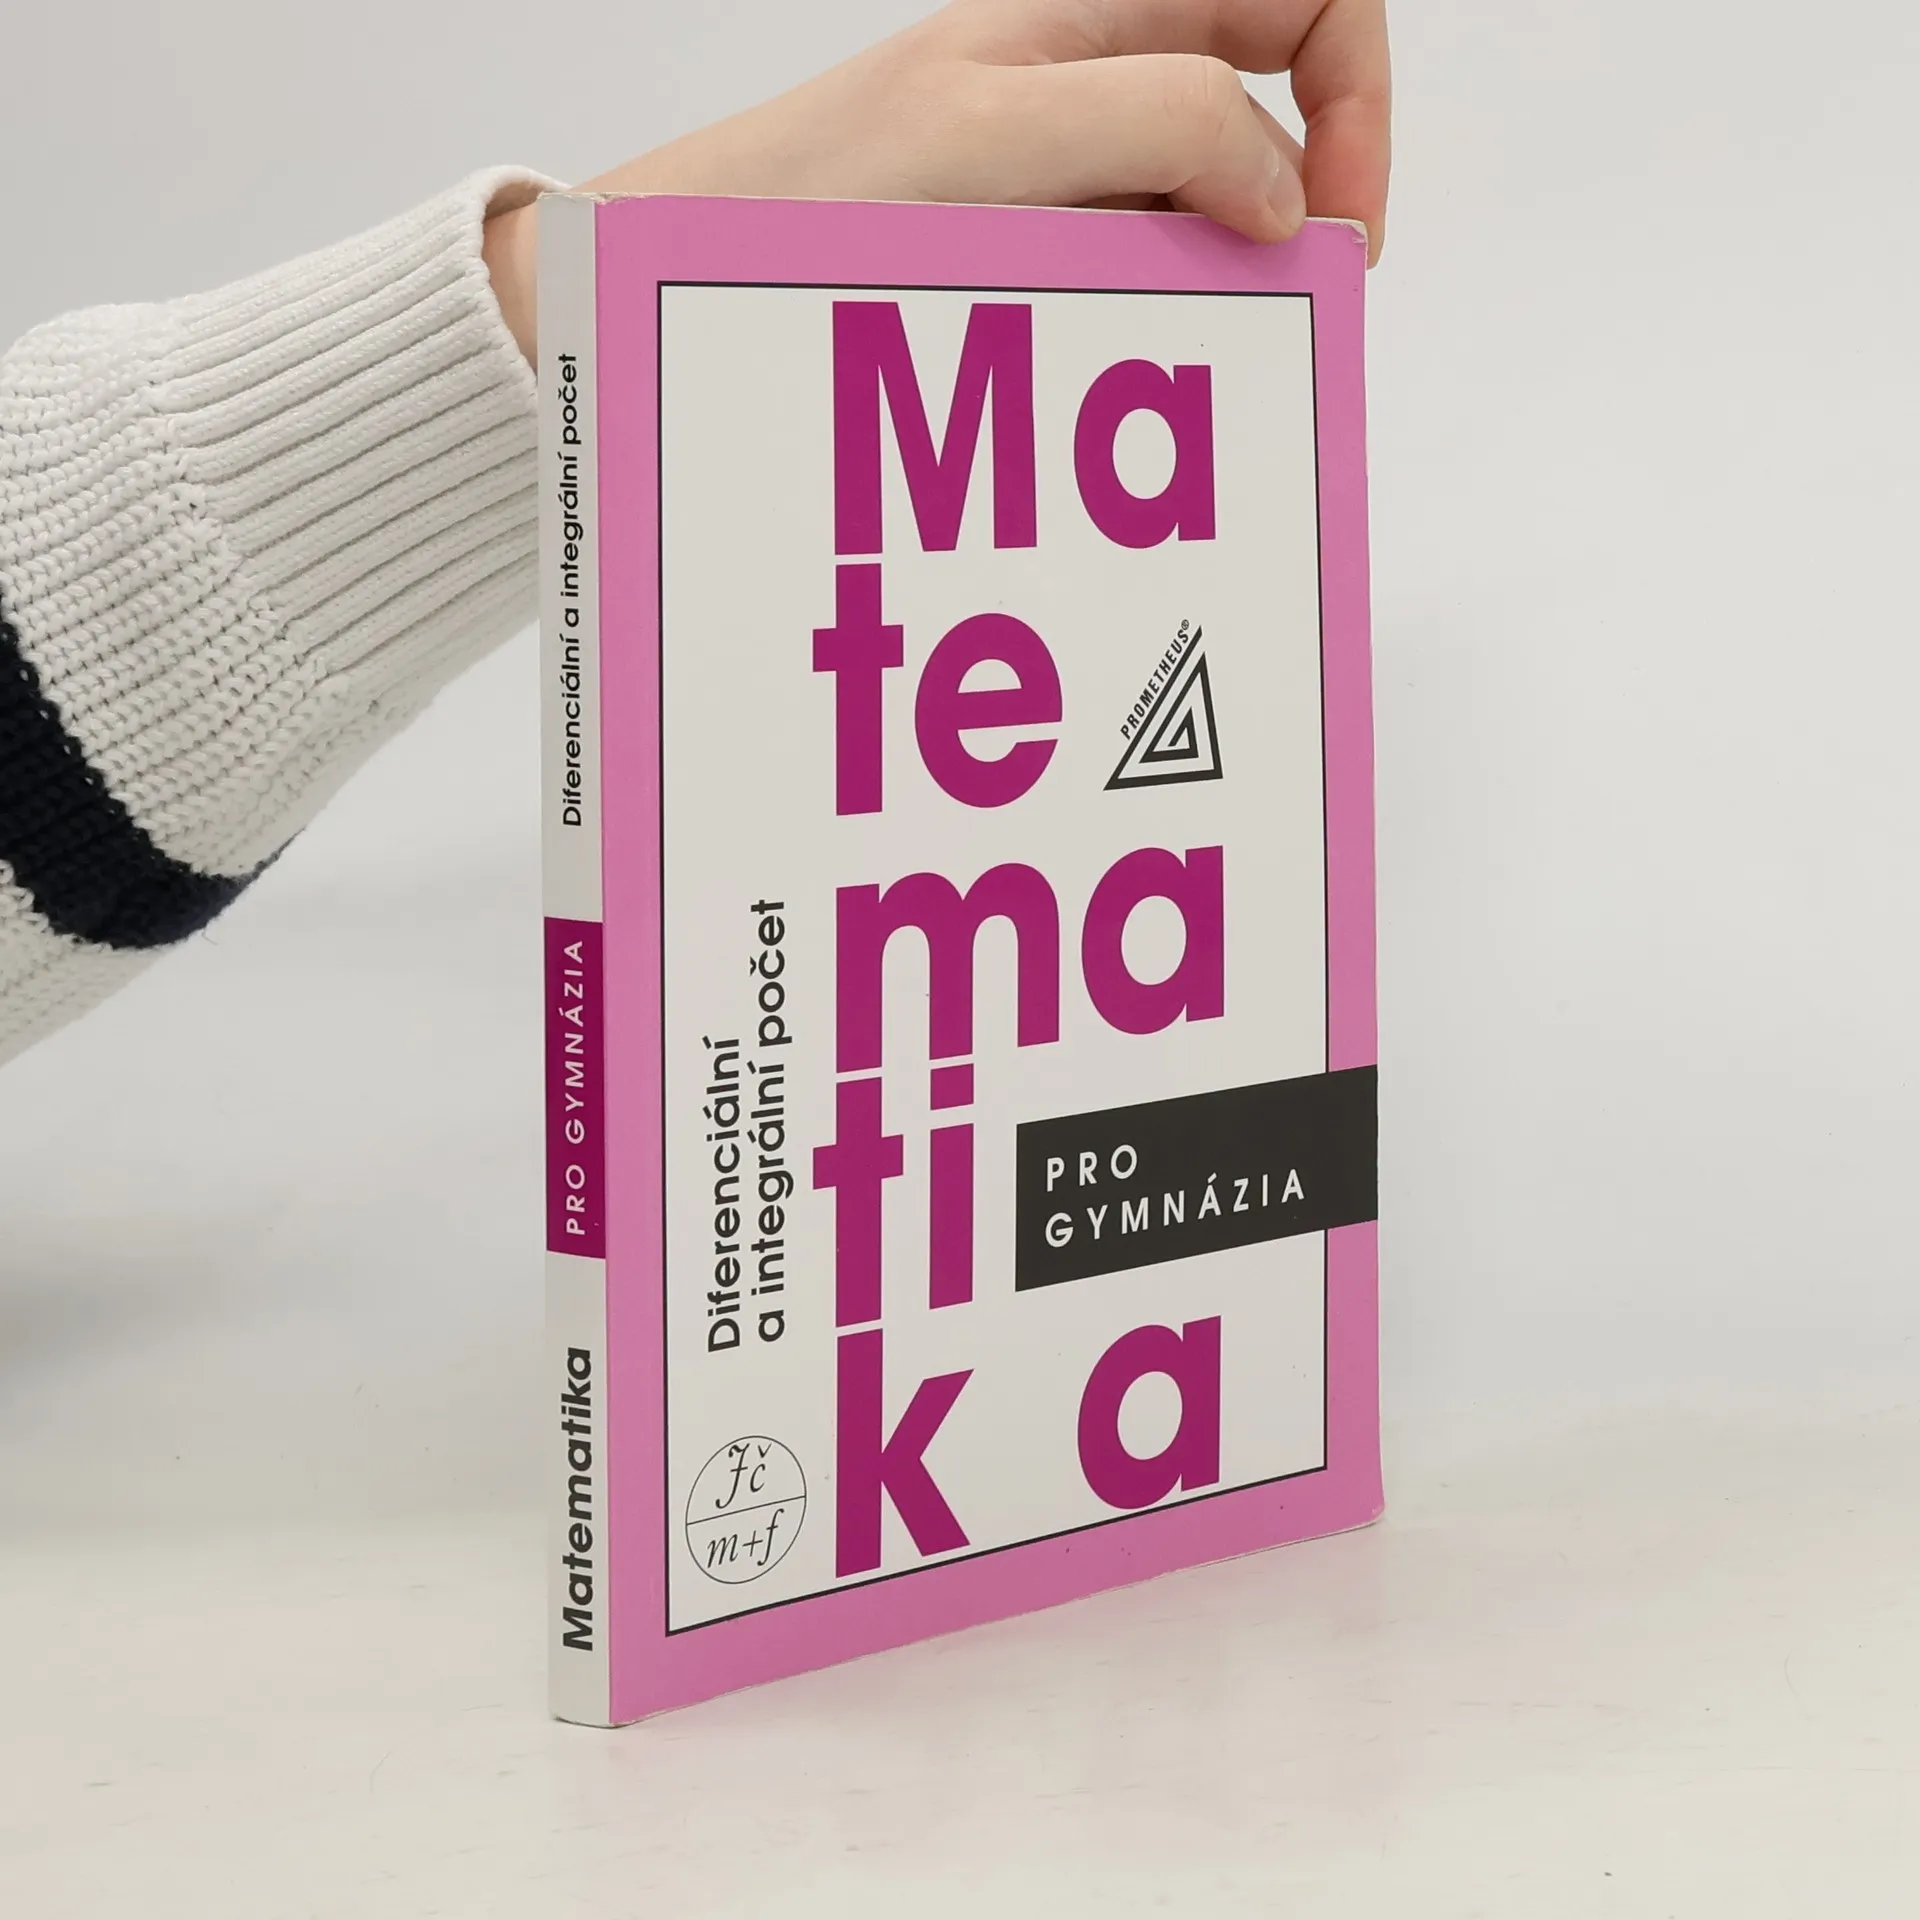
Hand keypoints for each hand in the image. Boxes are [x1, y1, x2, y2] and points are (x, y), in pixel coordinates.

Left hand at [486, 0, 1390, 360]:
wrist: (675, 278)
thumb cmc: (808, 194)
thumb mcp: (996, 131)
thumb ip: (1162, 126)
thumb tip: (1286, 196)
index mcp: (1098, 13)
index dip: (1354, 97)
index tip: (1336, 226)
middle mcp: (1092, 90)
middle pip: (1266, 124)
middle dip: (1294, 220)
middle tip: (1276, 320)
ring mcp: (1059, 188)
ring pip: (1199, 228)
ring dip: (1216, 302)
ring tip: (1178, 381)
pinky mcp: (1022, 272)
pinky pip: (1127, 297)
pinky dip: (1148, 344)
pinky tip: (1113, 397)